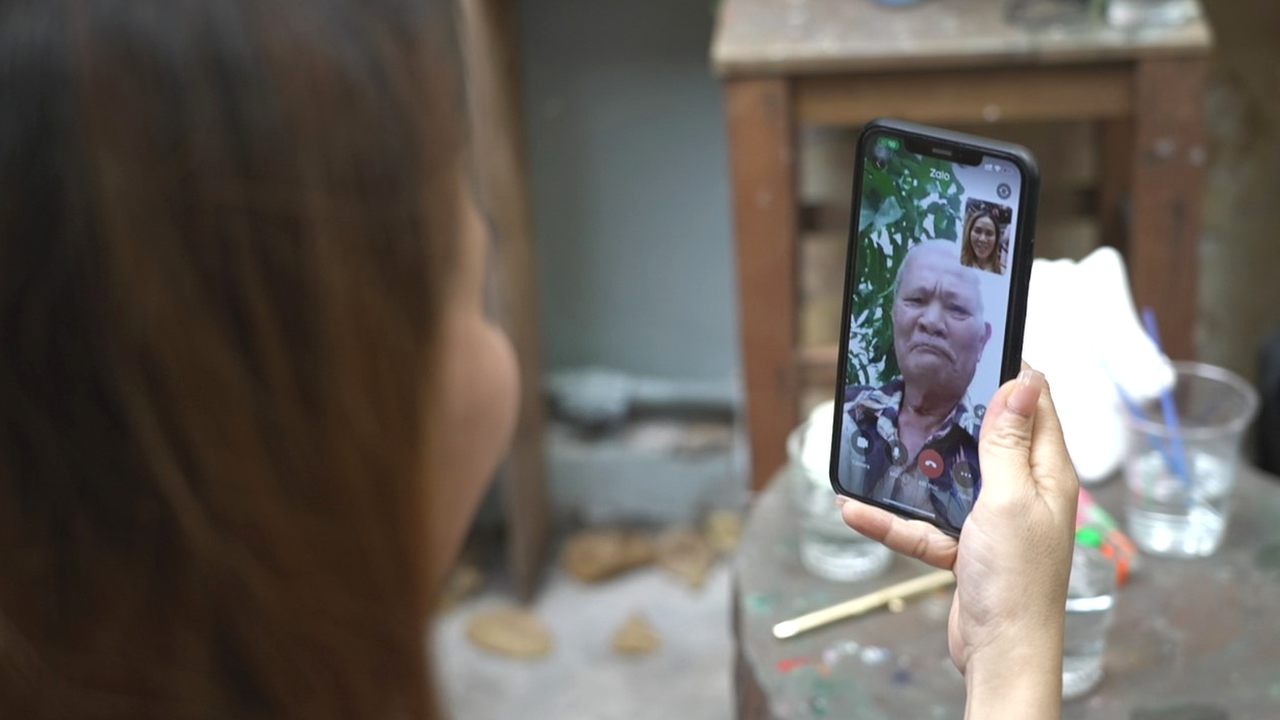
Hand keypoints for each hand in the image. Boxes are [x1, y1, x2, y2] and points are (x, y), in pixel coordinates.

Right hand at [837, 366, 1078, 715]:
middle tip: (918, 384)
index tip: (977, 345)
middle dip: (954, 413)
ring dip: (914, 468)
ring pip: (949, 478)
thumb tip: (1021, 382)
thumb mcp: (1008, 499)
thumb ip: (1007, 442)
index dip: (1010, 373)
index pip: (1034, 405)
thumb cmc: (1017, 580)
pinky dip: (894, 518)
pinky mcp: (966, 547)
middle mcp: (1022, 490)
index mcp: (1044, 472)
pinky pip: (925, 523)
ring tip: (881, 444)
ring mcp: (993, 520)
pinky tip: (856, 510)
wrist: (1002, 652)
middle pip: (987, 437)